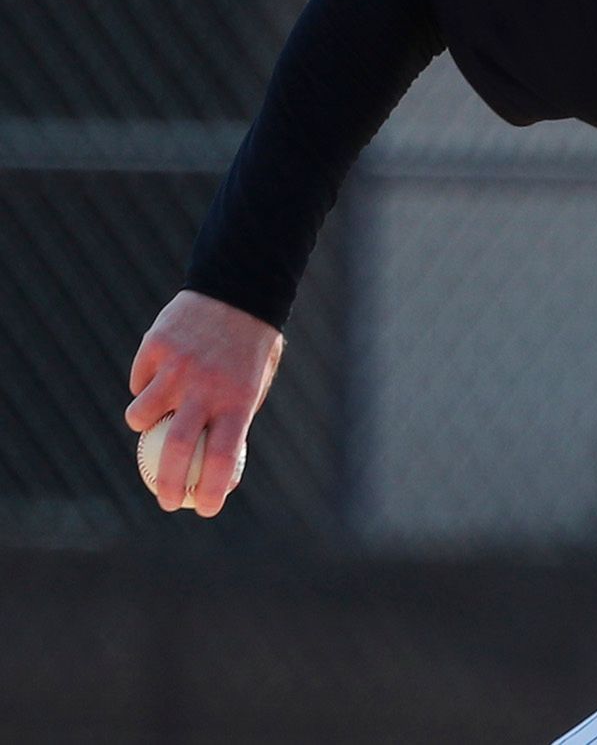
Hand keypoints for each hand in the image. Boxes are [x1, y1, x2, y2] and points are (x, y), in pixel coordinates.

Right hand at [126, 290, 283, 516]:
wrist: (238, 287)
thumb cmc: (251, 341)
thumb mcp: (257, 378)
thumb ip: (236, 413)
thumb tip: (218, 461)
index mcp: (239, 399)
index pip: (222, 458)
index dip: (210, 490)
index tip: (203, 509)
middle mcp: (206, 388)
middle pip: (177, 449)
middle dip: (166, 484)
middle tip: (165, 500)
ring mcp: (176, 369)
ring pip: (141, 414)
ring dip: (143, 422)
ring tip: (156, 414)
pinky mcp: (154, 349)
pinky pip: (139, 381)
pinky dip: (144, 384)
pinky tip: (161, 370)